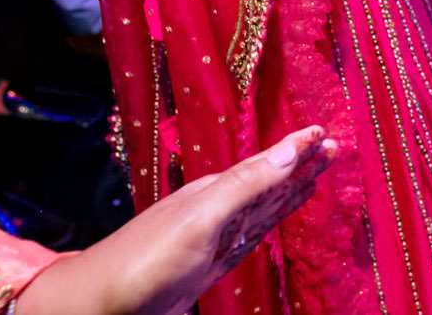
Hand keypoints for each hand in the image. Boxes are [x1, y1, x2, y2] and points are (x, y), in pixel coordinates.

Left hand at [13, 126, 337, 314]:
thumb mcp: (200, 216)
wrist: (100, 306)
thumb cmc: (146, 260)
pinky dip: (268, 224)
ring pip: (260, 209)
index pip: (266, 164)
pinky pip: (249, 237)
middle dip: (299, 166)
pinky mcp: (207, 266)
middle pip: (267, 182)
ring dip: (288, 192)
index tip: (324, 134)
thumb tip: (290, 147)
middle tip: (331, 149)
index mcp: (215, 191)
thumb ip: (245, 184)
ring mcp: (211, 239)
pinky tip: (274, 220)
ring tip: (313, 177)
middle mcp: (215, 210)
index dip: (296, 150)